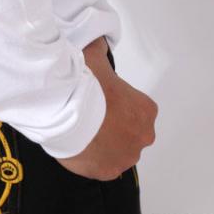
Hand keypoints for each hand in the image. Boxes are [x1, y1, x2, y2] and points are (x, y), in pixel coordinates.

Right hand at [54, 36, 157, 180]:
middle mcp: (143, 136)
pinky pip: (102, 165)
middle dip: (114, 125)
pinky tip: (78, 144)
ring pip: (117, 150)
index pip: (137, 107)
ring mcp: (125, 157)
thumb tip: (98, 41)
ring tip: (81, 129)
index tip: (101, 98)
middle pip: (130, 130)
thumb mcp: (94, 54)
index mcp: (146, 109)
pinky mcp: (107, 172)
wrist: (67, 110)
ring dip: (104, 143)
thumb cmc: (86, 84)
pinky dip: (92, 158)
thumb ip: (100, 48)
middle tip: (91, 114)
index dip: (118, 102)